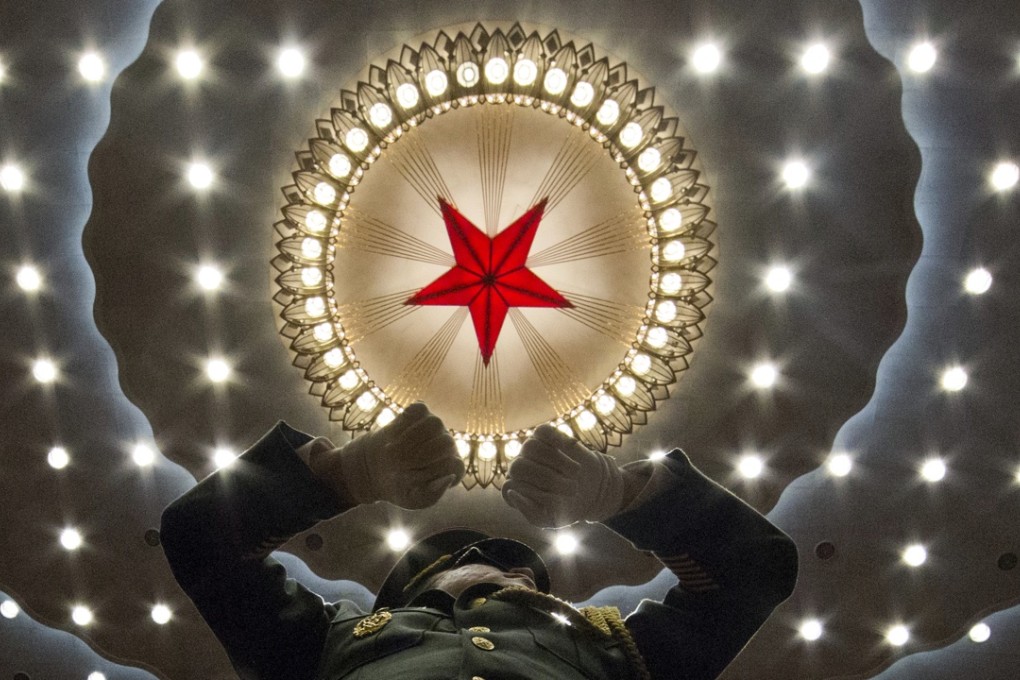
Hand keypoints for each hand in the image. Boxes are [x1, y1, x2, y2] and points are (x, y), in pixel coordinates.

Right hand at [309, 403, 463, 509]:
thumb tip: (449, 477)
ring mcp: (436, 426)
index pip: (454, 465)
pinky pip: (417, 411)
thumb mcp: (414, 500)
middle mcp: (448, 445)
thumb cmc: (400, 487)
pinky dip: (402, 424)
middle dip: (420, 456)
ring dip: (410, 439)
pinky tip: (393, 437)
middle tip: (399, 466)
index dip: (430, 473)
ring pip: (433, 424)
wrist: (376, 470)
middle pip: (446, 442)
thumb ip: (432, 495)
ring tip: (392, 452)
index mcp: (453, 467)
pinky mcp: (420, 412)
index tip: (410, 480)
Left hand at [502, 424, 624, 527]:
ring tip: (576, 473)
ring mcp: (529, 450)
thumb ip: (531, 513)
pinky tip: (571, 447)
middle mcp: (518, 468)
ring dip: (557, 461)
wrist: (588, 489)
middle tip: (572, 489)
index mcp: (514, 488)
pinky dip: (558, 438)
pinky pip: (544, 431)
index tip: (557, 502)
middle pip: (519, 466)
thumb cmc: (565, 508)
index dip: (533, 494)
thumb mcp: (550, 520)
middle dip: (548, 479)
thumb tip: (513, 493)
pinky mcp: (545, 436)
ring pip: (531, 447)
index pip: (510, 487)